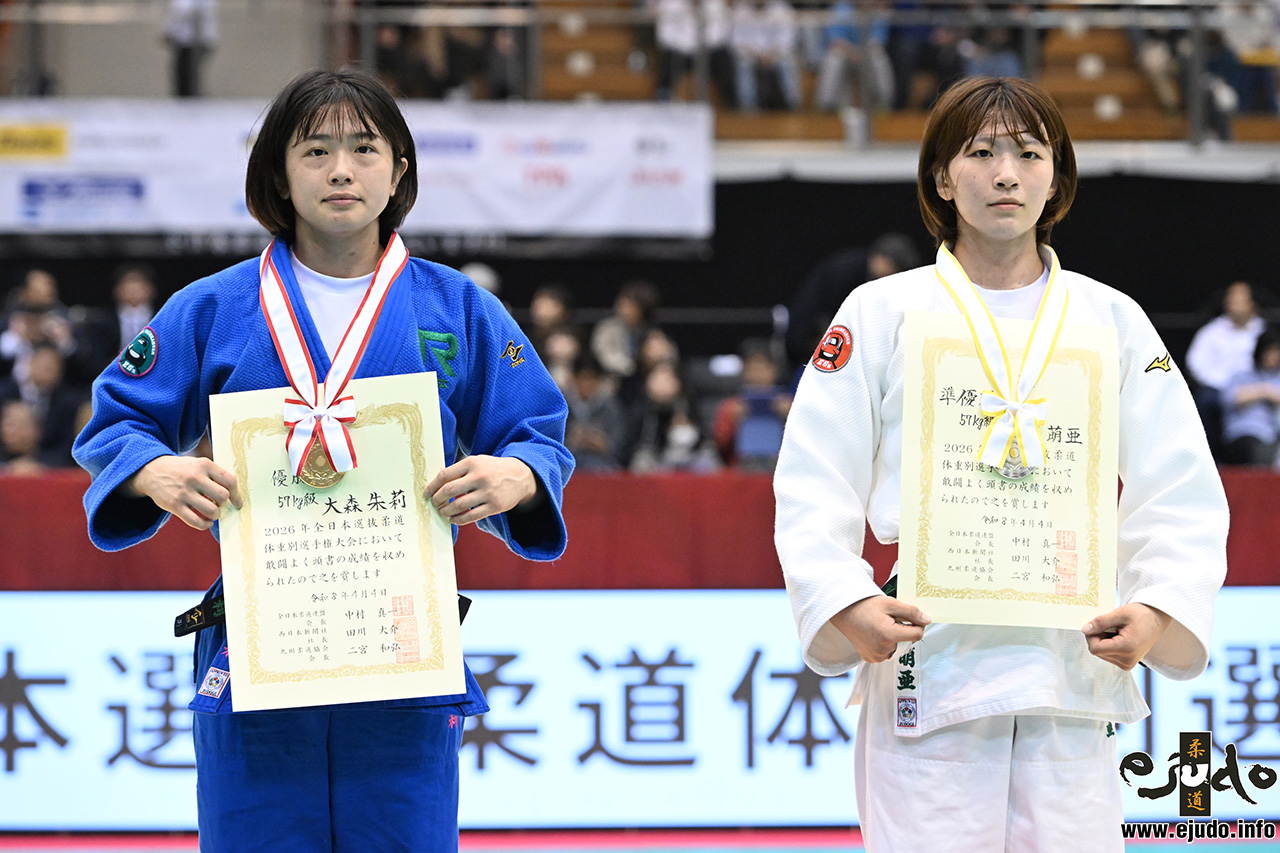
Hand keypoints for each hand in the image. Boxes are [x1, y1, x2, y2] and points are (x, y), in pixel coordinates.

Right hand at [128, 455, 242, 530]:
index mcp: (204, 465)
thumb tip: (234, 495)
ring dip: (215, 515)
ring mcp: (184, 492)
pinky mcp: (174, 505)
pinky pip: (196, 521)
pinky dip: (205, 525)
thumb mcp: (198, 464)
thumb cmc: (182, 470)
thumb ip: (215, 475)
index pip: (230, 481)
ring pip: (212, 511)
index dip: (236, 494)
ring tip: (212, 512)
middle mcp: (194, 478)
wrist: (152, 471)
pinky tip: (206, 522)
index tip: (237, 502)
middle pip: (222, 497)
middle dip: (224, 503)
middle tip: (219, 504)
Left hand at [426, 455, 537, 526]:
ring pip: (458, 505)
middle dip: (437, 499)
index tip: (427, 493)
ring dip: (446, 511)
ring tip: (443, 512)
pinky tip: (454, 519)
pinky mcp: (495, 506)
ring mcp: (488, 492)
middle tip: (434, 503)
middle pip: (449, 490)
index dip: (432, 486)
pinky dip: (459, 520)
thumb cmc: (493, 469)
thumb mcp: (477, 462)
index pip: (444, 475)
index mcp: (472, 463)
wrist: (520, 476)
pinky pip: (471, 516)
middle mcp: (479, 477)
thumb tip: (436, 484)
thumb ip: (459, 470)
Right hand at [830, 596, 930, 662]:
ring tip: (879, 627)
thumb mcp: (890, 603)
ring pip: (896, 647)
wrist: (843, 612)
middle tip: (887, 620)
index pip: (917, 634)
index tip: (906, 616)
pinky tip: (874, 634)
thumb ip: (911, 612)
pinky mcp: (870, 659)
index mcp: (889, 635)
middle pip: (906, 642)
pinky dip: (884, 644)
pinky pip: (886, 652)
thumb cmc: (865, 606)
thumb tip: (927, 620)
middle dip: (902, 630)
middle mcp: (882, 649)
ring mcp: (876, 656)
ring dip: (893, 638)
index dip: (916, 624)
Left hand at [1083, 603, 1171, 670]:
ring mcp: (1128, 664)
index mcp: (1126, 648)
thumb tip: (1085, 630)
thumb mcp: (1119, 614)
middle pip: (1097, 652)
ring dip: (1103, 641)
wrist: (1158, 619)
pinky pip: (1109, 655)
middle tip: (1110, 625)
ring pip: (1101, 654)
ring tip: (1117, 631)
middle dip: (1098, 637)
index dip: (1091, 636)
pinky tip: (1119, 636)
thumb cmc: (1142, 614)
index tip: (1096, 625)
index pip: (1095, 648)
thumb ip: (1100, 622)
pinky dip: (1109, 645)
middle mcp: (1127, 660)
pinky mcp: (1127, 663)